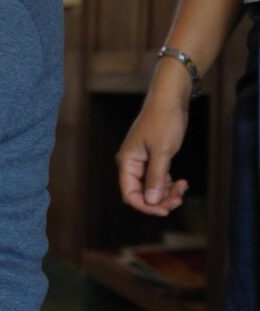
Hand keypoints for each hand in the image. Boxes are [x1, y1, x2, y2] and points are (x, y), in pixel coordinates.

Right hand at [116, 95, 190, 216]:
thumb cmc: (163, 121)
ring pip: (151, 188)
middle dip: (160, 200)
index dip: (145, 206)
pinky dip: (169, 185)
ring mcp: (141, 163)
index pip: (130, 193)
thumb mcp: (162, 151)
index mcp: (126, 162)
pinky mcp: (152, 160)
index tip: (165, 210)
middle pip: (141, 193)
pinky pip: (158, 180)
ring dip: (167, 193)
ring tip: (183, 187)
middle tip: (179, 199)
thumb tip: (151, 201)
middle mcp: (131, 165)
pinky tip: (182, 182)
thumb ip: (156, 177)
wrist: (169, 101)